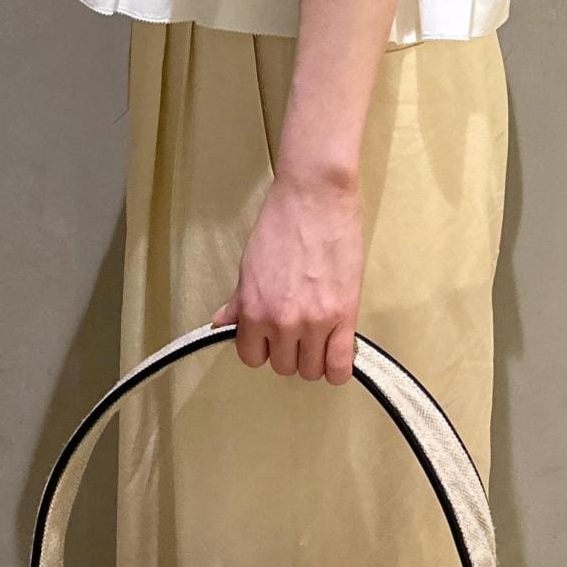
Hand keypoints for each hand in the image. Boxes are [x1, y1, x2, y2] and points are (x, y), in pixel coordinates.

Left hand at [209, 168, 362, 382]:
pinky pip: (340, 366)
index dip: (262, 347)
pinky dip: (337, 368)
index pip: (252, 357)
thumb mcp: (250, 264)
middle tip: (297, 328)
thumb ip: (239, 301)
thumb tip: (222, 323)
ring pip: (311, 369)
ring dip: (313, 357)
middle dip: (289, 351)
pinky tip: (335, 350)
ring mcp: (314, 322)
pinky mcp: (344, 316)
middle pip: (284, 366)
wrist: (314, 197)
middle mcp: (282, 322)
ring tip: (318, 335)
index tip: (272, 336)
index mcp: (254, 310)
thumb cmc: (280, 222)